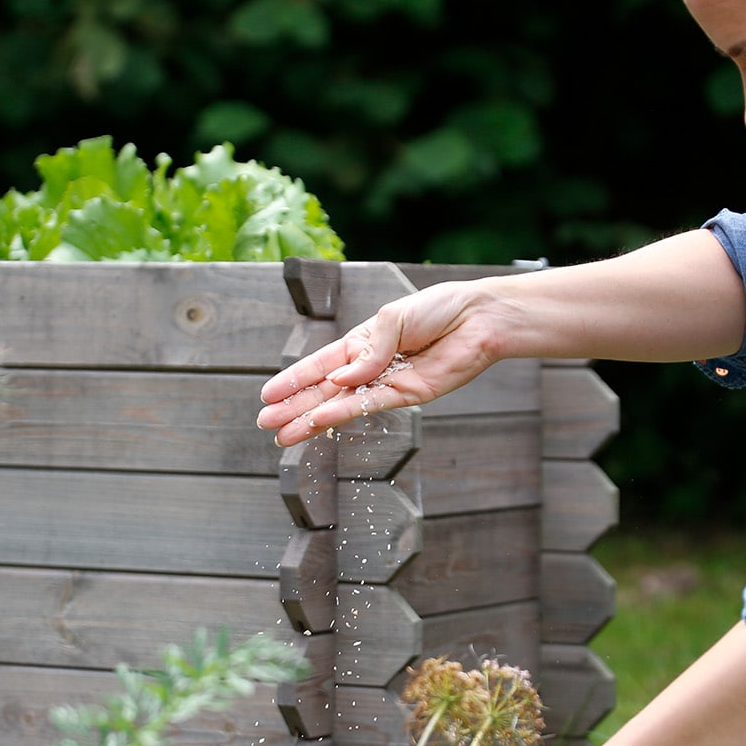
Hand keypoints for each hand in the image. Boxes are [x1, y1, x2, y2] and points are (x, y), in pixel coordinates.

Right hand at [256, 282, 500, 446]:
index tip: (268, 395)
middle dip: (295, 407)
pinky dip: (343, 414)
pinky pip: (370, 406)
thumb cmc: (439, 309)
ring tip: (284, 436)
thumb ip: (368, 349)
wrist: (479, 318)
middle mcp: (372, 366)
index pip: (321, 364)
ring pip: (342, 404)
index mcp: (364, 342)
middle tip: (266, 424)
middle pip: (325, 390)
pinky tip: (319, 421)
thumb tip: (344, 378)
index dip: (294, 380)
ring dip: (312, 419)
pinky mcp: (409, 395)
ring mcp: (388, 383)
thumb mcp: (394, 318)